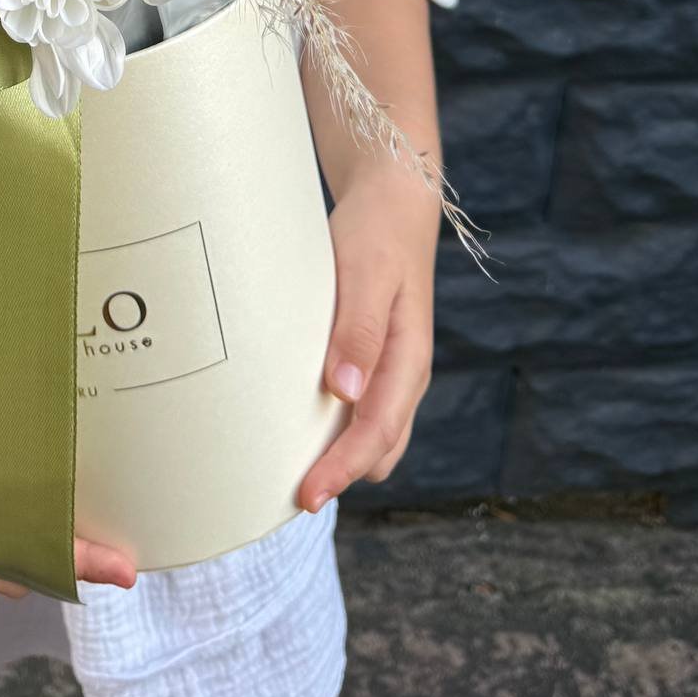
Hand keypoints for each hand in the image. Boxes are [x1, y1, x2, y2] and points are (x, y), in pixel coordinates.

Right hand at [0, 374, 138, 594]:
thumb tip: (77, 493)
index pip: (28, 565)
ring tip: (92, 497)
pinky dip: (20, 488)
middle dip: (64, 550)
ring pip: (2, 527)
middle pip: (16, 559)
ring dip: (42, 517)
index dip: (79, 565)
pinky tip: (44, 457)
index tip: (128, 567)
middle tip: (115, 529)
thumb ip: (19, 462)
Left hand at [297, 170, 440, 511]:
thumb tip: (344, 393)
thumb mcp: (365, 272)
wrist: (392, 201)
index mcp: (409, 359)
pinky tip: (301, 425)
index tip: (306, 495)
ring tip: (289, 470)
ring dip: (339, 456)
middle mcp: (404, 373)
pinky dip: (336, 429)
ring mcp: (390, 368)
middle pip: (378, 449)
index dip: (342, 469)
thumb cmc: (376, 233)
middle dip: (340, 474)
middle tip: (288, 494)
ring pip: (371, 436)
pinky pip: (360, 411)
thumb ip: (357, 329)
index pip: (377, 433)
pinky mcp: (373, 357)